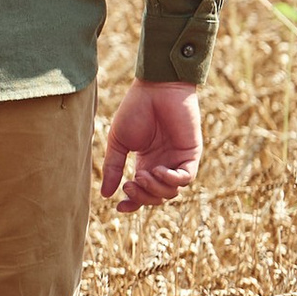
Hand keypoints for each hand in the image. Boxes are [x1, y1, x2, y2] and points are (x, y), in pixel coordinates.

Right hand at [100, 78, 202, 211]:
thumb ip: (114, 167)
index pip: (143, 192)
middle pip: (158, 197)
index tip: (119, 207)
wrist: (156, 88)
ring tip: (142, 174)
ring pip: (172, 192)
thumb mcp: (119, 142)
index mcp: (146, 162)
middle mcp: (163, 164)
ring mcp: (178, 160)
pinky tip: (158, 171)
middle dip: (143, 197)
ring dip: (155, 189)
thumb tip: (105, 195)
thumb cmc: (136, 109)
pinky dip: (171, 180)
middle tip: (130, 183)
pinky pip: (186, 178)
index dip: (133, 203)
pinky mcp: (191, 154)